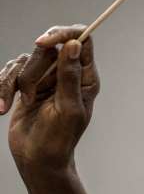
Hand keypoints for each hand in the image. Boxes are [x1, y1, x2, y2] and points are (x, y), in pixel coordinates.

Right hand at [2, 25, 99, 177]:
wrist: (38, 159)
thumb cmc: (59, 138)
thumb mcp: (67, 108)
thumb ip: (70, 76)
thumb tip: (74, 44)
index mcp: (86, 78)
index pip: (82, 39)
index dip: (62, 34)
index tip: (40, 43)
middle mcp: (68, 73)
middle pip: (48, 47)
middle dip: (34, 70)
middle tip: (30, 95)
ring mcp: (47, 78)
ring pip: (26, 59)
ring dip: (19, 82)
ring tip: (24, 105)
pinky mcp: (27, 84)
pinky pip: (11, 71)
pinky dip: (4, 87)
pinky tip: (2, 107)